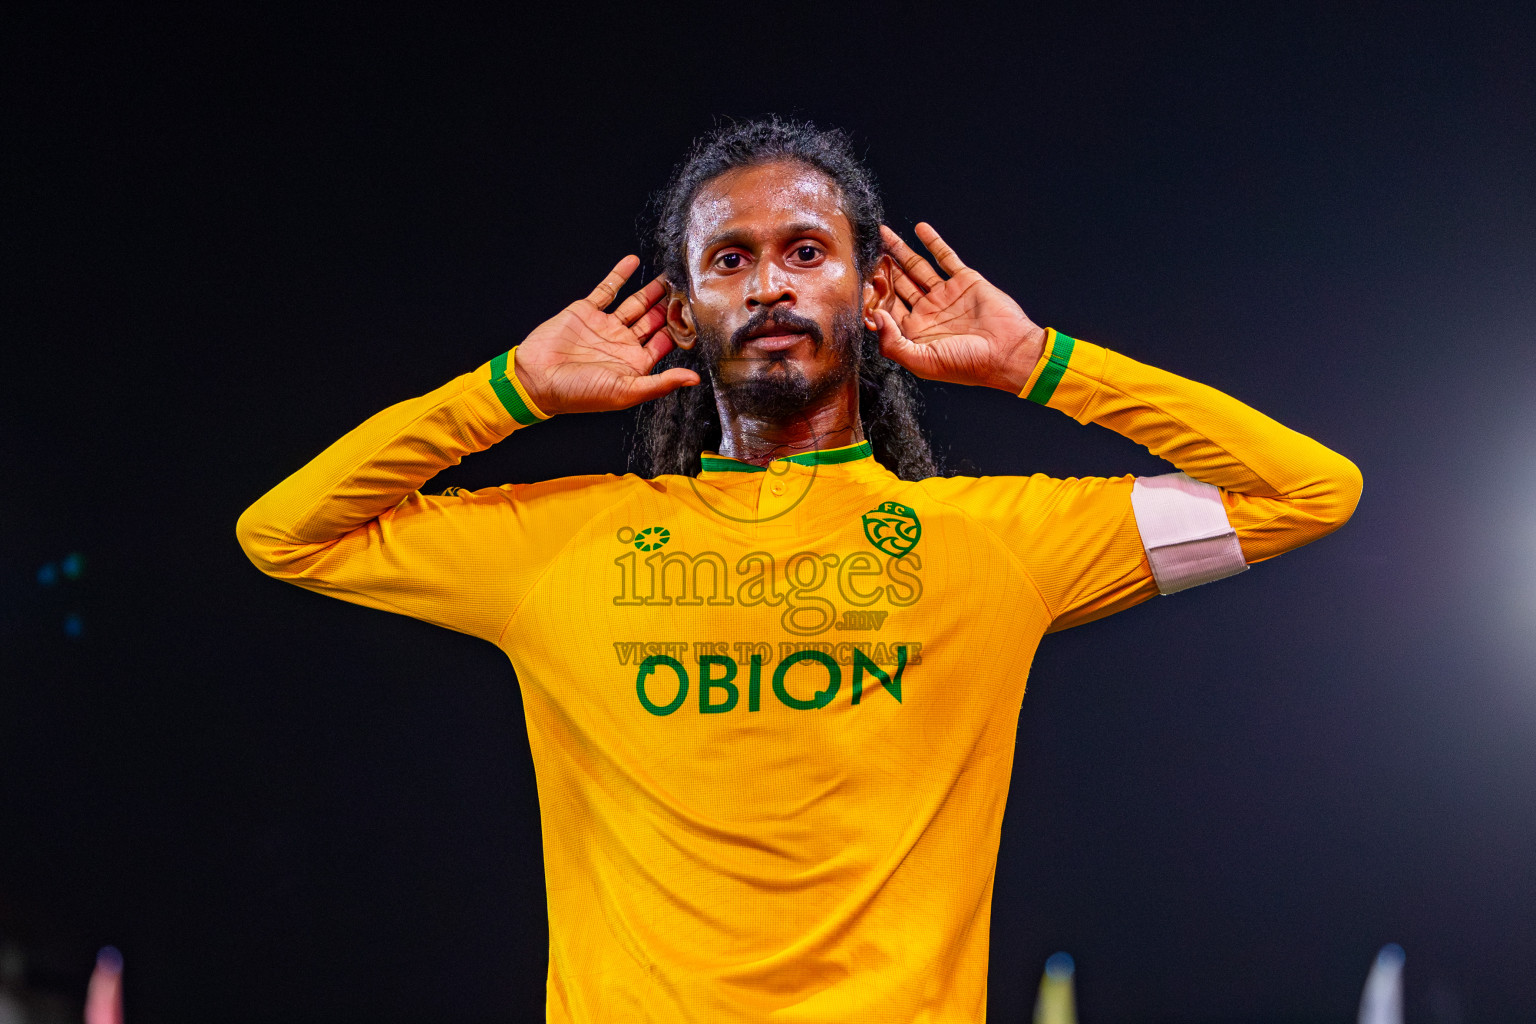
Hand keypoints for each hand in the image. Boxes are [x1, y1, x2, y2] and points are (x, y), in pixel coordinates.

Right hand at [512, 256, 699, 415]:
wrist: (536, 379)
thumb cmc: (579, 394)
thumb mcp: (626, 392)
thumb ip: (661, 384)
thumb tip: (694, 380)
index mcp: (635, 364)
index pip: (666, 342)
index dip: (681, 329)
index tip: (699, 313)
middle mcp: (622, 344)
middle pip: (654, 320)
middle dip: (671, 306)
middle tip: (689, 288)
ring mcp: (605, 326)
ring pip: (635, 303)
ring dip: (652, 290)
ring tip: (670, 276)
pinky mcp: (586, 312)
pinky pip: (607, 289)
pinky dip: (620, 275)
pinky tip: (634, 262)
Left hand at [874, 223, 1047, 393]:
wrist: (1008, 352)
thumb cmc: (967, 364)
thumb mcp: (922, 362)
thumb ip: (893, 343)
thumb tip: (875, 317)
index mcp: (915, 333)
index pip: (886, 309)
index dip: (873, 296)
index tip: (858, 281)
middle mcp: (928, 312)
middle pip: (898, 285)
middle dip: (882, 270)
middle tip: (866, 252)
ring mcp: (946, 294)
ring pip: (917, 267)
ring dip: (900, 251)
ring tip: (883, 234)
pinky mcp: (964, 280)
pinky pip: (945, 256)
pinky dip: (932, 242)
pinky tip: (919, 229)